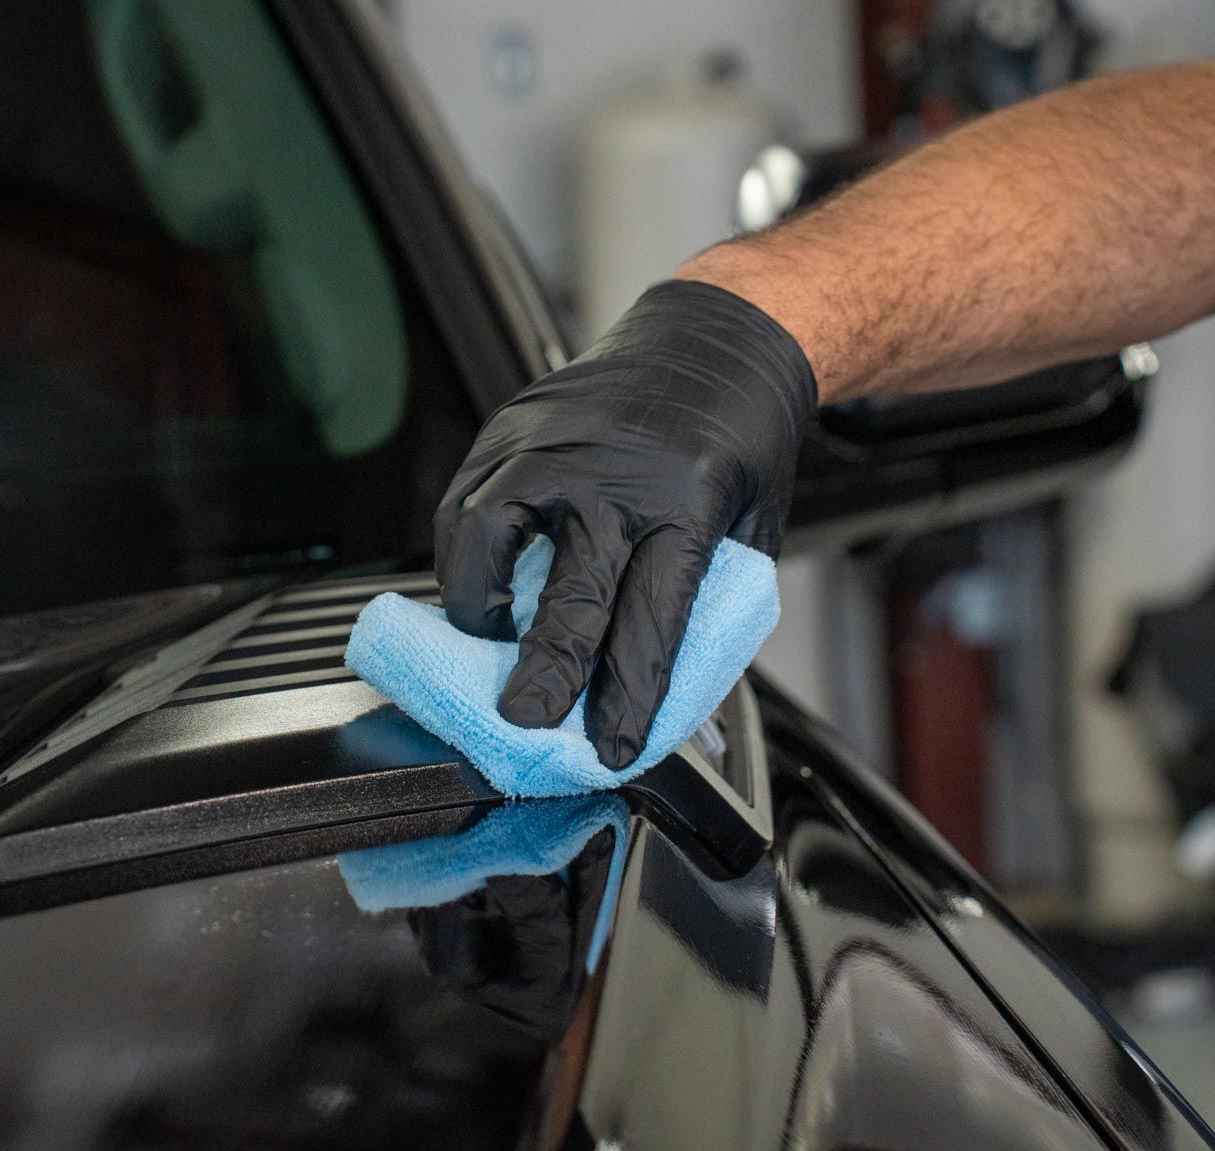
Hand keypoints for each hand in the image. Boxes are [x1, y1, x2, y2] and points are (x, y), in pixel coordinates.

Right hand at [434, 280, 815, 768]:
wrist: (715, 338)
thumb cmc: (737, 442)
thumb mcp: (750, 527)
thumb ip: (708, 606)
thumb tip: (665, 702)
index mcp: (688, 502)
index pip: (651, 619)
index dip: (627, 695)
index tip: (609, 748)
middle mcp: (614, 473)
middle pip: (570, 593)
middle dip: (544, 673)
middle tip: (525, 720)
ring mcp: (552, 445)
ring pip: (485, 537)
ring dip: (478, 607)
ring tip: (488, 645)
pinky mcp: (510, 429)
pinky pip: (464, 506)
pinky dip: (463, 559)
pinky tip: (481, 588)